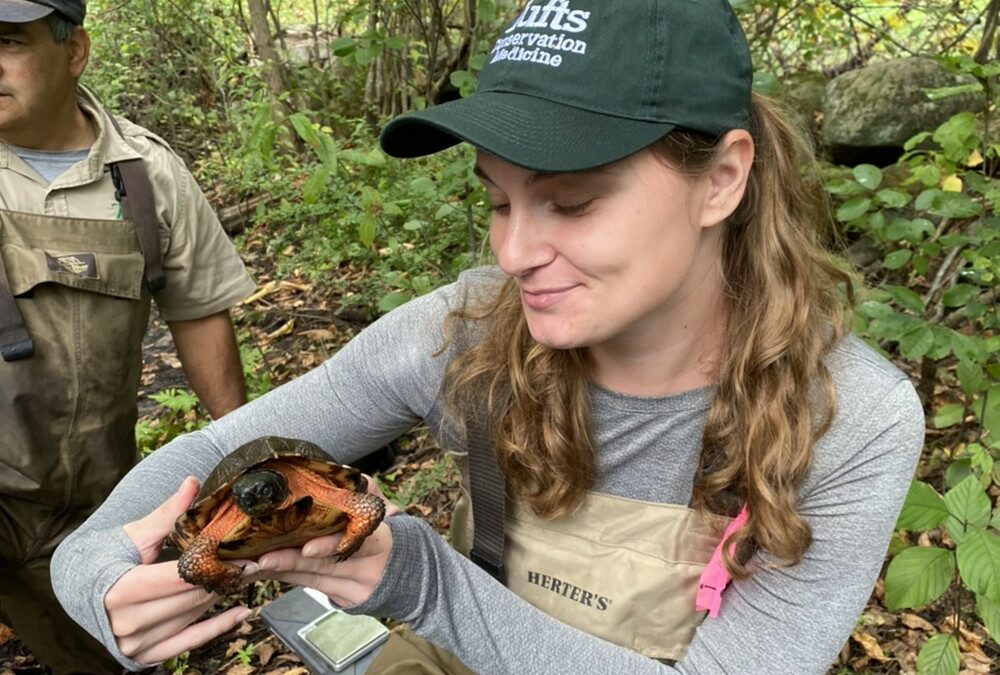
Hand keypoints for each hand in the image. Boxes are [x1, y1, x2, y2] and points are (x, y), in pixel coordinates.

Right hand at [105, 477, 252, 664]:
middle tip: (249, 563)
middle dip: (221, 580)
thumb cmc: (107, 557)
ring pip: (191, 618)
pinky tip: (240, 614)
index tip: (239, 554)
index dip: (212, 565)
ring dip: (219, 598)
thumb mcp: (135, 534)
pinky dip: (216, 629)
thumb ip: (168, 514)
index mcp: (121, 590)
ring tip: (242, 578)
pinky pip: (187, 644)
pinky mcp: (143, 656)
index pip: (179, 578)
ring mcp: (134, 644)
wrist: (78, 590)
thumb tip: (193, 482)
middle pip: (189, 599)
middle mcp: (126, 623)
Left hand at [242, 475, 397, 606]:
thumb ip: (364, 491)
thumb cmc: (383, 533)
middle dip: (290, 561)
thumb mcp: (383, 511)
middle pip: (326, 566)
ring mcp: (356, 588)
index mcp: (382, 541)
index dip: (331, 546)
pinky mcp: (343, 601)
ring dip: (278, 571)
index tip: (307, 547)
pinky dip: (284, 578)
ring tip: (249, 566)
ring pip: (312, 580)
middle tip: (260, 558)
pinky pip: (309, 588)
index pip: (358, 543)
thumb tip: (338, 467)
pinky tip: (261, 573)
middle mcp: (369, 568)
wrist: (406, 572)